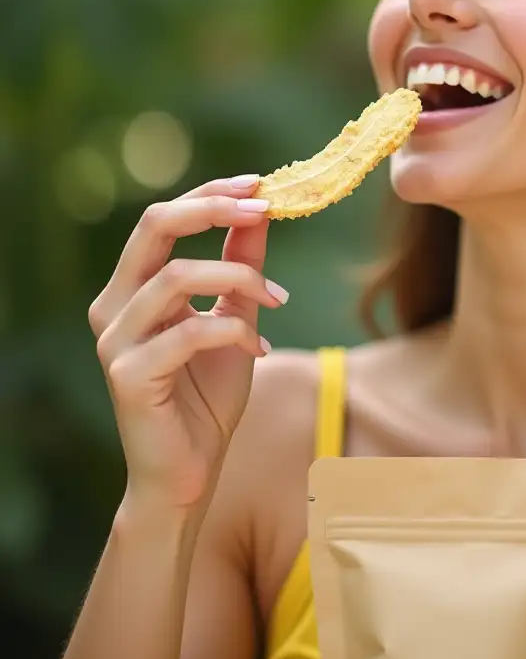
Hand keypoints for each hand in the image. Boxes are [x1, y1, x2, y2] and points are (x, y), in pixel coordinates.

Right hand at [88, 175, 287, 511]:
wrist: (189, 472)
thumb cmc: (206, 396)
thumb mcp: (234, 318)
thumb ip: (241, 267)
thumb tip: (262, 211)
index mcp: (135, 287)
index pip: (163, 218)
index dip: (211, 194)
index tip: (261, 186)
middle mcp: (115, 306)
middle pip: (155, 226)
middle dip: (214, 209)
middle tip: (265, 210)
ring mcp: (116, 341)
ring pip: (177, 275)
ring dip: (240, 278)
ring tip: (276, 300)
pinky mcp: (127, 376)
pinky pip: (189, 331)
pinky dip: (235, 330)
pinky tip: (260, 346)